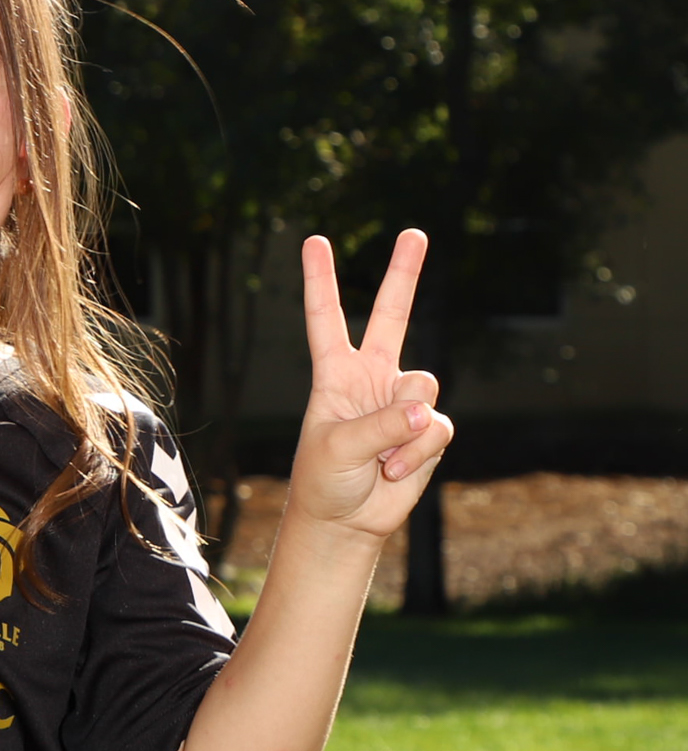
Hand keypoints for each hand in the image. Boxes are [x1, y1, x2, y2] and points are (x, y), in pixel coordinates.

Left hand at [287, 231, 455, 538]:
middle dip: (405, 274)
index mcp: (335, 374)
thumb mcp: (338, 449)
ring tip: (380, 457)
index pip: (326, 319)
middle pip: (393, 316)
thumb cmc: (326, 479)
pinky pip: (436, 428)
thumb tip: (422, 409)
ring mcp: (402, 400)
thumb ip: (379, 425)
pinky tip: (395, 471)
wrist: (346, 519)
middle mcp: (372, 377)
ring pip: (424, 387)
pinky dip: (417, 453)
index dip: (320, 281)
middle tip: (415, 232)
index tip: (314, 241)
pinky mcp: (427, 428)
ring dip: (405, 429)